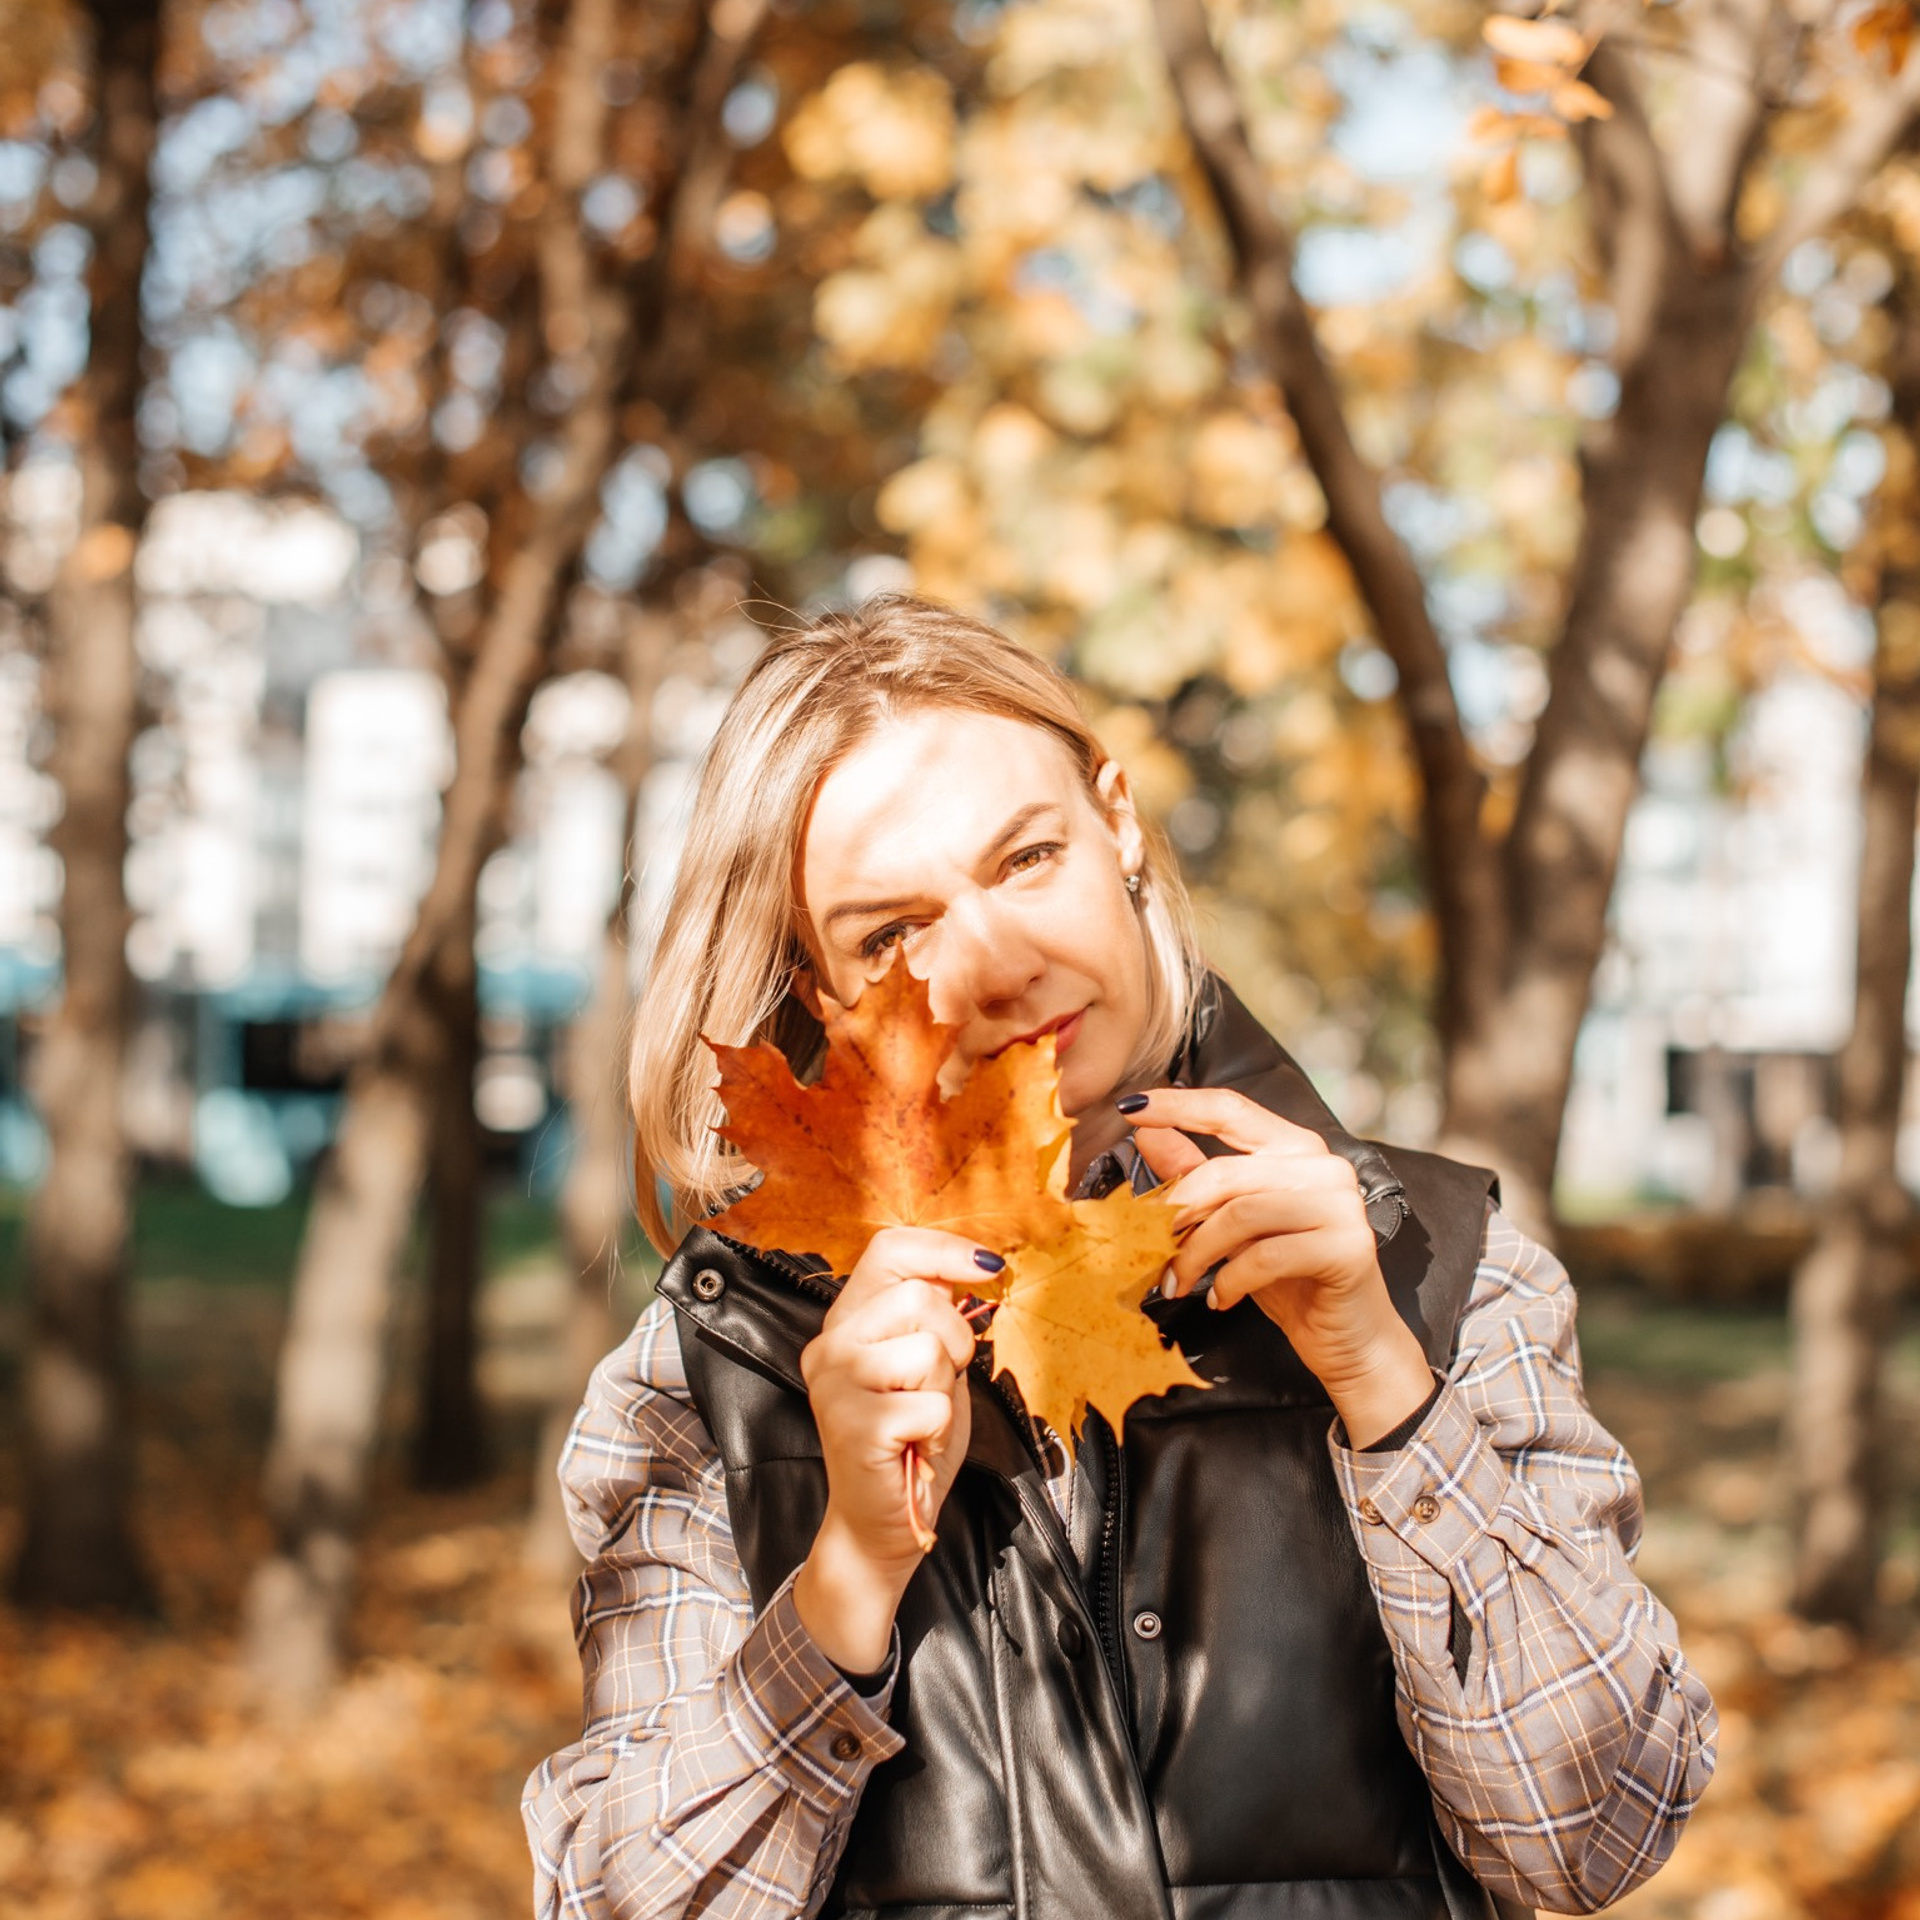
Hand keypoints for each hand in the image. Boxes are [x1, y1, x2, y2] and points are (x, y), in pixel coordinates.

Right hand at [793, 1227, 983, 1670]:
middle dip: (954, 1339)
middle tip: (937, 1384)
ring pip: (928, 1347)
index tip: (988, 1267)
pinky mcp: (855, 1423)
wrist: (878, 1524)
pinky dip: (939, 1430)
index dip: (945, 1249)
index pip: (890, 1249)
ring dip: (944, 1389)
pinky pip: (932, 1404)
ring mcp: (837, 1383)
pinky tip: (914, 1447)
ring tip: (921, 1419)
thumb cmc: (909, 1443)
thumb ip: (935, 1316)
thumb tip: (976, 1265)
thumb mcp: (928, 1364)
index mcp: (846, 1322)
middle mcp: (831, 1344)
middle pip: (919, 1296)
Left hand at [1123, 1089, 1433, 1447]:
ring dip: (1195, 1253)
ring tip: (1176, 1283)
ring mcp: (1342, 1204)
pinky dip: (1230, 1280)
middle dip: (1176, 1212)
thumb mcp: (1233, 1227)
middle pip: (1226, 1172)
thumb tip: (1147, 1134)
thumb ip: (1197, 1178)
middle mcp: (1324, 1166)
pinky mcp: (1348, 1247)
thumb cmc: (1290, 1280)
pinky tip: (1219, 1300)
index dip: (1179, 1105)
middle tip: (1145, 1245)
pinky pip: (1266, 1255)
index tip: (1129, 1107)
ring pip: (1241, 1214)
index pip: (1232, 1109)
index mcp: (1296, 1148)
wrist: (1350, 1341)